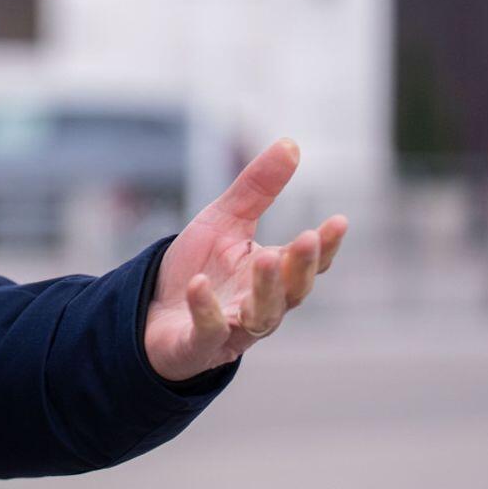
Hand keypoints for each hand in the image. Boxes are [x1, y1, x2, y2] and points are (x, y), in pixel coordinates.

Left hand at [143, 138, 346, 382]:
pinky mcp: (197, 345)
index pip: (307, 263)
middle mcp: (260, 305)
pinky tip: (200, 284)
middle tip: (305, 239)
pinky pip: (208, 331)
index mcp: (271, 275)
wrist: (149, 310)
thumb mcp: (225, 220)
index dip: (325, 246)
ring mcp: (232, 329)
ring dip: (266, 290)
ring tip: (264, 258)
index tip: (338, 221)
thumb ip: (257, 188)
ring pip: (262, 317)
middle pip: (292, 292)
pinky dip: (206, 310)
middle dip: (300, 267)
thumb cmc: (197, 267)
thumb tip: (291, 143)